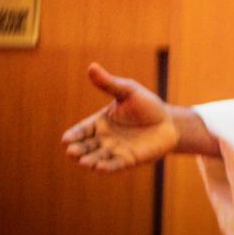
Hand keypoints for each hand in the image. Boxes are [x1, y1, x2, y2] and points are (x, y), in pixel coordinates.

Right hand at [61, 63, 178, 173]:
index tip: (65, 140)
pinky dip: (107, 167)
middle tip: (71, 151)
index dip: (73, 135)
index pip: (82, 130)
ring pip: (97, 158)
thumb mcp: (127, 91)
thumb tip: (91, 67)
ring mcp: (115, 150)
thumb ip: (109, 83)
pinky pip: (115, 165)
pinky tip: (100, 168)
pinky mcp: (128, 160)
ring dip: (89, 161)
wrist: (168, 121)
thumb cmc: (146, 105)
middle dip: (78, 150)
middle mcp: (104, 139)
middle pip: (86, 146)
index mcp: (99, 122)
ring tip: (83, 162)